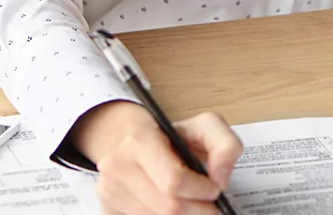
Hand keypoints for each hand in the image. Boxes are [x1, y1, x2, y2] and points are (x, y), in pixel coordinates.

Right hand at [70, 100, 241, 214]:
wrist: (126, 138)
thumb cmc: (165, 135)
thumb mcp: (203, 126)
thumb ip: (225, 146)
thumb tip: (220, 178)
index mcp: (140, 139)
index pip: (174, 181)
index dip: (202, 191)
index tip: (213, 189)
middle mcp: (118, 165)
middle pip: (167, 207)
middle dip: (197, 210)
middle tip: (208, 204)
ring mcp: (109, 189)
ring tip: (192, 204)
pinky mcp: (108, 207)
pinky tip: (173, 208)